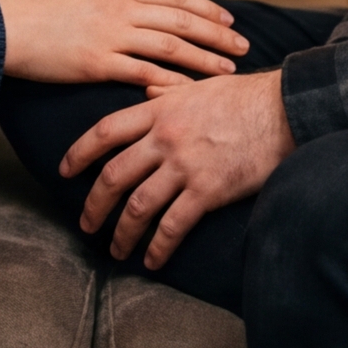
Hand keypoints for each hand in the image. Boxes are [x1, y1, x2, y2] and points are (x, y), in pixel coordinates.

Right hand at [0, 0, 245, 88]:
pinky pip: (144, 74)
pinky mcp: (96, 62)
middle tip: (242, 46)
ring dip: (203, 59)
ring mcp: (109, 33)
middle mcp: (118, 4)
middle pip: (180, 20)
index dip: (204, 8)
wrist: (2, 26)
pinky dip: (172, 83)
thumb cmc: (33, 8)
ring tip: (227, 71)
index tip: (227, 18)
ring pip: (170, 46)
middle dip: (216, 33)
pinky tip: (190, 93)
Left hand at [63, 71, 294, 268]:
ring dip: (121, 233)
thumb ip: (167, 95)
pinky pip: (172, 226)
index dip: (78, 153)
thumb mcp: (198, 86)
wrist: (284, 110)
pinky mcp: (208, 190)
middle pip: (113, 175)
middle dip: (93, 204)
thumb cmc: (245, 97)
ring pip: (138, 205)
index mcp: (159, 110)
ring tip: (115, 250)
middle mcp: (164, 138)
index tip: (64, 172)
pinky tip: (152, 260)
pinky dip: (158, 247)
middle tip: (85, 225)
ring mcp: (185, 165)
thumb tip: (146, 94)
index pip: (104, 131)